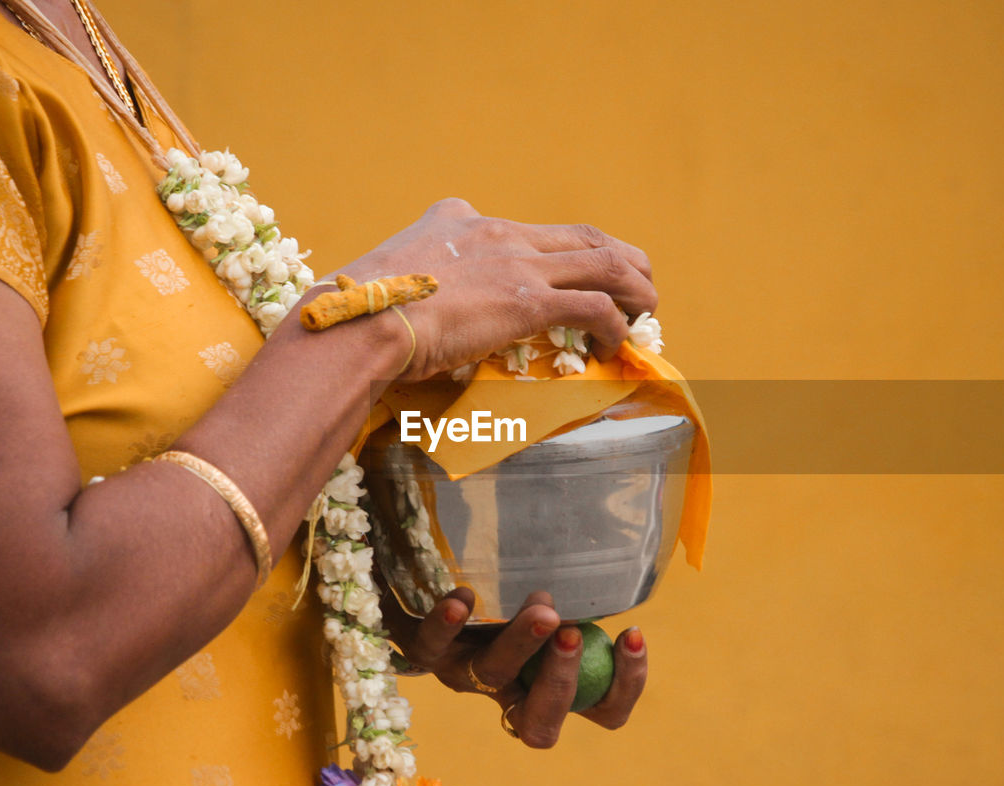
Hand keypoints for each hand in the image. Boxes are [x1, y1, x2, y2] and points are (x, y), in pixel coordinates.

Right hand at [334, 198, 656, 379]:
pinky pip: (595, 306)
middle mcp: (496, 232)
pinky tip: (616, 345)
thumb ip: (408, 279)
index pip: (526, 229)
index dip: (560, 251)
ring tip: (646, 310)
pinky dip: (615, 325)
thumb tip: (405, 318)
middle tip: (637, 283)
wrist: (357, 323)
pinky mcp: (528, 300)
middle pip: (581, 236)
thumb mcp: (383, 277)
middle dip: (619, 258)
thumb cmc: (358, 313)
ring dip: (634, 287)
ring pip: (604, 263)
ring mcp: (516, 263)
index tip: (568, 273)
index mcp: (460, 222)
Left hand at [382, 587, 648, 748]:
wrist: (422, 580)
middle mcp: (506, 689)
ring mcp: (463, 672)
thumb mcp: (544, 599)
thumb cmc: (501, 589)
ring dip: (520, 643)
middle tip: (573, 633)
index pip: (599, 710)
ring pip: (492, 674)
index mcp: (547, 684)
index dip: (623, 686)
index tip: (631, 634)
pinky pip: (429, 645)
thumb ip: (575, 596)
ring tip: (542, 607)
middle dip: (562, 682)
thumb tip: (616, 570)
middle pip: (539, 724)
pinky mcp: (423, 649)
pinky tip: (464, 596)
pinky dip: (446, 623)